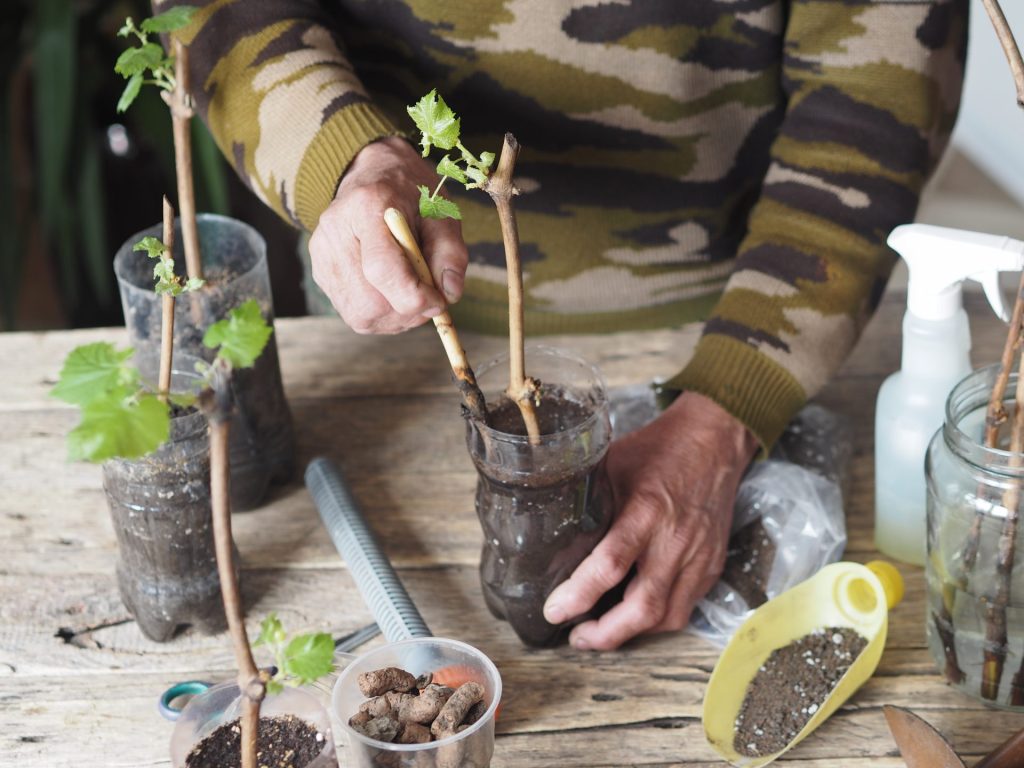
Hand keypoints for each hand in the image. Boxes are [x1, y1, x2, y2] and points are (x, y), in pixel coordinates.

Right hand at [308, 137, 468, 333]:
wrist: (373, 175)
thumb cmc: (411, 195)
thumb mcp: (441, 213)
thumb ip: (450, 252)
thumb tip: (449, 295)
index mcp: (366, 207)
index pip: (381, 267)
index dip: (413, 295)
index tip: (439, 301)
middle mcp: (335, 232)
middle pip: (368, 301)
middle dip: (406, 311)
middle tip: (429, 298)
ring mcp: (323, 256)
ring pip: (360, 314)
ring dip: (395, 316)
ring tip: (412, 292)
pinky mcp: (321, 273)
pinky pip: (354, 313)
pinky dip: (381, 314)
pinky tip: (393, 291)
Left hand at [543, 391, 758, 649]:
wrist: (715, 441)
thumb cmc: (659, 450)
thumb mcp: (612, 464)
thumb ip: (587, 498)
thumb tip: (547, 527)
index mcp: (646, 511)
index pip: (611, 564)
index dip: (580, 595)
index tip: (555, 611)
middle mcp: (676, 541)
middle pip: (644, 607)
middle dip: (607, 634)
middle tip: (577, 637)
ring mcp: (699, 558)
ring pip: (668, 617)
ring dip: (632, 633)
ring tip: (600, 632)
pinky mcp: (711, 566)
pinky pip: (685, 607)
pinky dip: (657, 620)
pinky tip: (633, 616)